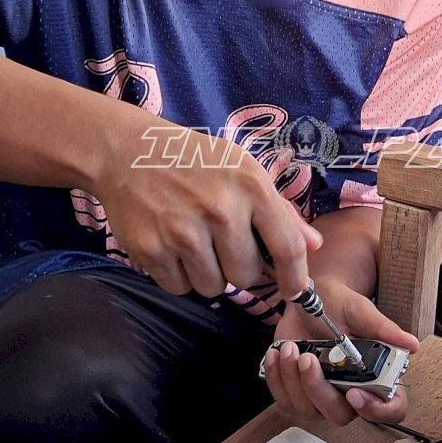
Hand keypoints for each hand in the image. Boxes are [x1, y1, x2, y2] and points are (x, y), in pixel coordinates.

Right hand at [93, 120, 320, 299]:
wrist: (128, 152)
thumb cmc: (194, 162)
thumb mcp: (243, 170)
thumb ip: (280, 211)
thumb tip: (313, 245)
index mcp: (250, 186)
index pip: (287, 248)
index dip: (295, 277)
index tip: (294, 290)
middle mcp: (220, 210)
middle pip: (247, 276)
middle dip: (239, 268)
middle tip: (222, 244)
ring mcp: (183, 232)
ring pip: (213, 287)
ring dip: (208, 273)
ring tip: (194, 242)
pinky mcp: (151, 249)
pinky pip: (179, 288)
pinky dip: (178, 276)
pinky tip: (171, 246)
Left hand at [263, 279, 416, 425]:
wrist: (308, 299)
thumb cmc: (339, 304)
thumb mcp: (360, 310)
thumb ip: (383, 329)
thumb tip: (412, 345)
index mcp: (377, 376)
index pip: (390, 409)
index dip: (377, 411)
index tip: (354, 393)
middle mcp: (352, 392)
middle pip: (340, 415)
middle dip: (318, 390)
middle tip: (307, 358)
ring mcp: (322, 396)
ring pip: (308, 411)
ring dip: (293, 380)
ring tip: (290, 346)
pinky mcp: (297, 393)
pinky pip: (284, 401)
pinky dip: (276, 379)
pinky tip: (278, 354)